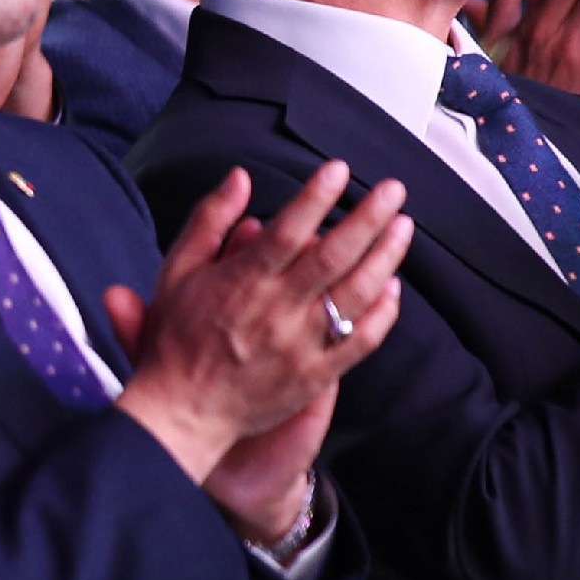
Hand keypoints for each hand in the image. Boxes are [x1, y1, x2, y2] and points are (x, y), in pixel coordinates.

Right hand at [108, 162, 410, 501]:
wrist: (183, 409)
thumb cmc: (176, 338)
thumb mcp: (176, 270)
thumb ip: (210, 221)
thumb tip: (239, 177)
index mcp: (242, 282)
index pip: (287, 229)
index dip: (316, 197)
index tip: (338, 170)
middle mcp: (277, 310)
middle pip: (333, 255)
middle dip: (368, 218)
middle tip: (393, 191)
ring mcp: (301, 344)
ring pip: (356, 294)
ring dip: (385, 257)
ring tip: (403, 228)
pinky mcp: (316, 374)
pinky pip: (361, 340)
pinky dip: (383, 313)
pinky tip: (393, 288)